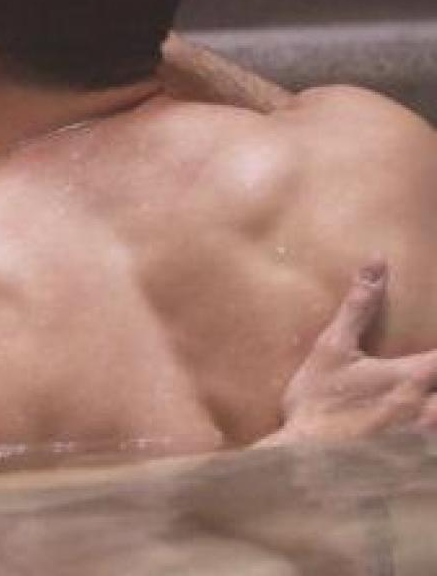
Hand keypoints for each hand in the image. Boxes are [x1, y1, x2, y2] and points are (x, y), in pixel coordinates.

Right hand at [266, 262, 436, 444]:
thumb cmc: (318, 404)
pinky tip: (419, 440)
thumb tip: (377, 261)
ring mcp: (425, 441)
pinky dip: (427, 447)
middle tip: (429, 379)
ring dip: (435, 411)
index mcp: (415, 377)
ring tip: (427, 405)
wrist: (304, 462)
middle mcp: (430, 410)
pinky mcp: (417, 465)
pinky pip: (430, 456)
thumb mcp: (331, 350)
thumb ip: (359, 307)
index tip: (435, 355)